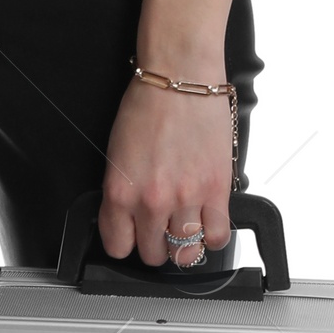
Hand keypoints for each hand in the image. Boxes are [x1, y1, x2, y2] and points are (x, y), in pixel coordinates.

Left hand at [98, 75, 234, 267]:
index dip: (126, 243)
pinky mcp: (216, 190)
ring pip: (185, 252)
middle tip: (161, 229)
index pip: (118, 245)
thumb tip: (130, 219)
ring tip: (184, 228)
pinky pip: (216, 236)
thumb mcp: (117, 154)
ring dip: (184, 244)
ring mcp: (186, 198)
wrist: (179, 78)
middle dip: (156, 245)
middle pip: (153, 253)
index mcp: (119, 192)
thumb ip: (122, 192)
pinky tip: (207, 223)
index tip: (132, 237)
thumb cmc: (147, 107)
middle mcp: (151, 201)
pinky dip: (211, 236)